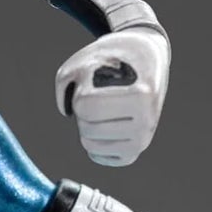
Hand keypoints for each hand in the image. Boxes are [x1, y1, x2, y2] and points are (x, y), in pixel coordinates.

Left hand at [55, 27, 169, 166]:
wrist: (147, 58)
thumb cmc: (114, 56)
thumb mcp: (86, 57)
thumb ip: (64, 82)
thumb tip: (66, 113)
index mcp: (142, 96)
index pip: (84, 105)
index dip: (79, 89)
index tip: (95, 77)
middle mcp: (147, 122)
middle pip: (86, 127)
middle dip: (81, 107)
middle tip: (98, 91)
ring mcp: (142, 140)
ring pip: (89, 145)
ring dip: (85, 122)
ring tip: (101, 104)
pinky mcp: (134, 151)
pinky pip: (96, 156)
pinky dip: (91, 139)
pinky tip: (101, 122)